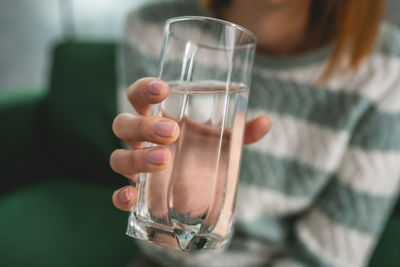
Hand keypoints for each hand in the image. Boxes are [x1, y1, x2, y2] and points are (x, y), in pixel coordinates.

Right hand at [110, 77, 270, 211]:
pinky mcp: (135, 193)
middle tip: (172, 131)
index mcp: (155, 118)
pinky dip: (121, 196)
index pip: (138, 95)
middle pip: (124, 124)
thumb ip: (240, 131)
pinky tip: (132, 196)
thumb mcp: (220, 140)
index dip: (145, 88)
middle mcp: (139, 141)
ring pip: (117, 157)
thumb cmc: (201, 154)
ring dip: (137, 158)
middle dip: (144, 125)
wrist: (193, 190)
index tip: (164, 88)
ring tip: (165, 159)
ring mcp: (134, 167)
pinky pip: (118, 194)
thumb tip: (265, 122)